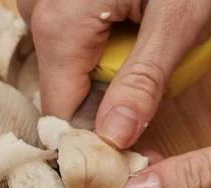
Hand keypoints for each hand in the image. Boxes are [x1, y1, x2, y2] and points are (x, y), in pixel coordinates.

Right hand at [18, 0, 210, 147]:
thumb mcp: (174, 19)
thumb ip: (144, 82)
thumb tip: (116, 138)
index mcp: (59, 28)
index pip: (60, 114)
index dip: (93, 139)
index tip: (126, 149)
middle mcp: (36, 14)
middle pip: (65, 88)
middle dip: (108, 94)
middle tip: (152, 71)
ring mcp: (41, 0)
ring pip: (68, 62)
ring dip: (108, 64)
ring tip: (144, 32)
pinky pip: (69, 35)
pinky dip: (100, 39)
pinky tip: (128, 17)